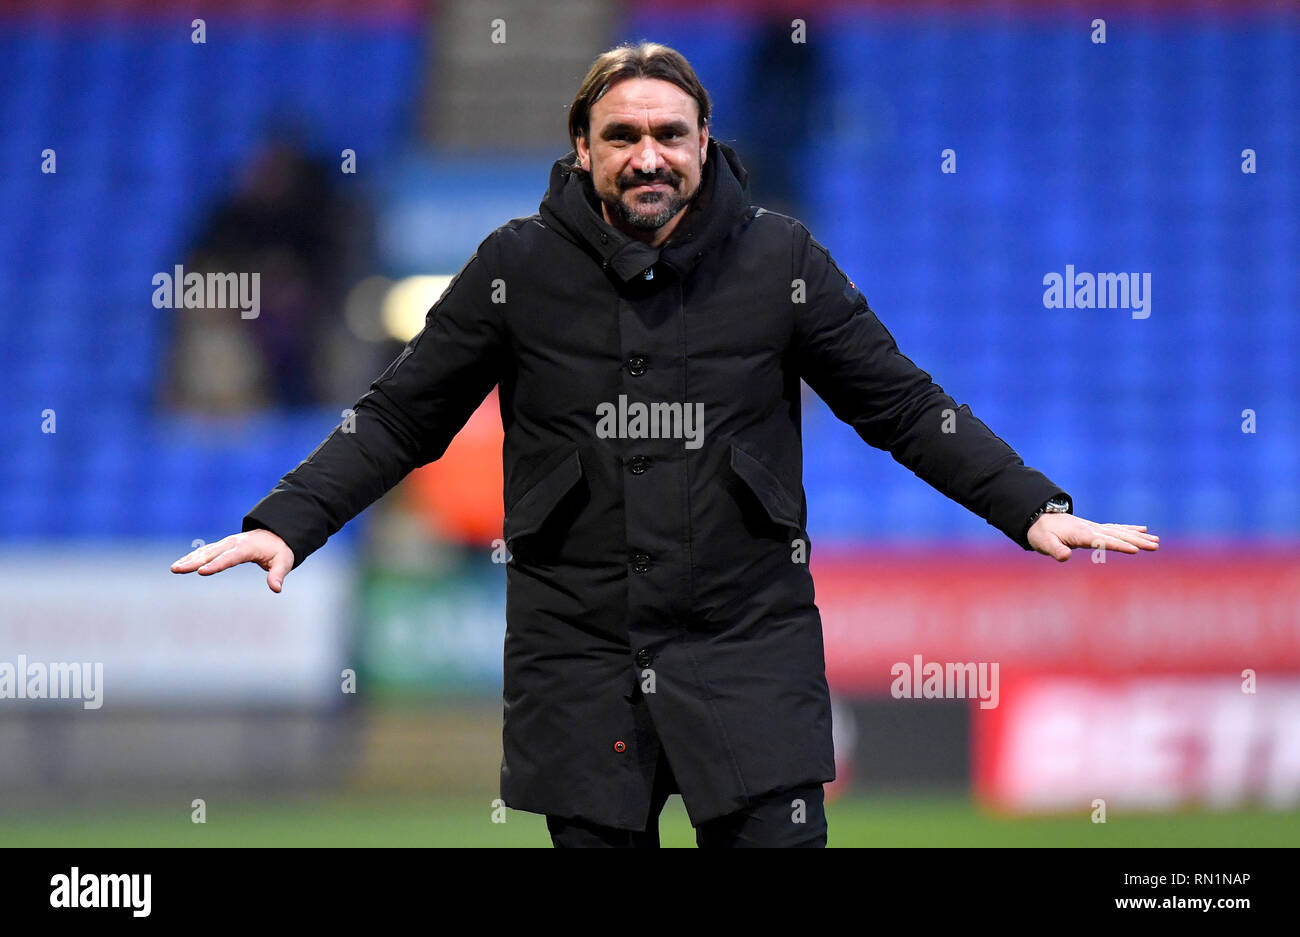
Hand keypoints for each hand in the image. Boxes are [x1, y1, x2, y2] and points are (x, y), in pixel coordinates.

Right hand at [170, 530, 294, 592]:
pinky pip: (205, 551)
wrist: (276, 533)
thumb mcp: (284, 561)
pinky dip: (192, 557)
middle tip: (177, 569)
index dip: (216, 565)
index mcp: (247, 547)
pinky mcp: (222, 546)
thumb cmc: (280, 550)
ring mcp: (226, 543)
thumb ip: (278, 574)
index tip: (201, 572)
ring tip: (174, 568)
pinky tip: (180, 564)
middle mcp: (233, 543)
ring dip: (189, 559)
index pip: (229, 558)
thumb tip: (276, 589)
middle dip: (194, 562)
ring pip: (205, 552)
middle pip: (211, 554)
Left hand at [1027, 514, 1158, 561]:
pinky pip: (1115, 528)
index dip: (1118, 545)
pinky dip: (1129, 529)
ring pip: (1120, 531)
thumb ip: (1055, 550)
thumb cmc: (1041, 533)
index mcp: (1081, 534)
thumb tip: (1065, 557)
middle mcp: (1091, 528)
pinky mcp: (1094, 528)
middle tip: (1155, 546)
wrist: (1038, 518)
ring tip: (1156, 541)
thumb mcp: (1043, 543)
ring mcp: (1094, 527)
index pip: (1103, 540)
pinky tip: (1143, 530)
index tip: (1135, 549)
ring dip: (1138, 536)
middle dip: (1136, 540)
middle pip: (1117, 535)